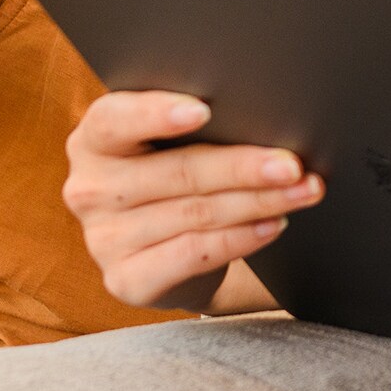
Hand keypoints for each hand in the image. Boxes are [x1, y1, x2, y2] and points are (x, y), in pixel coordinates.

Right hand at [64, 90, 323, 311]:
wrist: (168, 247)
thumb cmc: (176, 173)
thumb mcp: (172, 142)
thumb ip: (197, 123)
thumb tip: (264, 112)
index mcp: (94, 139)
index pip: (115, 119)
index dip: (157, 113)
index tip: (205, 110)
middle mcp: (89, 188)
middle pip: (177, 172)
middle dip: (243, 167)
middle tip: (291, 164)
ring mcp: (103, 239)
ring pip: (195, 214)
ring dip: (258, 202)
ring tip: (301, 191)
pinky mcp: (126, 280)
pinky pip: (193, 254)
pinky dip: (241, 238)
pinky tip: (272, 225)